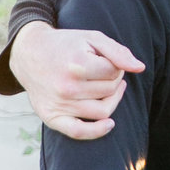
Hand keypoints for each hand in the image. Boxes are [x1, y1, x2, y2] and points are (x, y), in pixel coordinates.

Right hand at [8, 21, 144, 140]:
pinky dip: (97, 131)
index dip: (116, 65)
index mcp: (77, 65)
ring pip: (102, 111)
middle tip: (104, 71)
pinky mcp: (51, 117)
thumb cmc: (66, 44)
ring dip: (111, 99)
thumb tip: (140, 68)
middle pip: (109, 91)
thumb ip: (118, 52)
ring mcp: (59, 104)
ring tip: (105, 86)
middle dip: (113, 80)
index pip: (115, 72)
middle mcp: (67, 87)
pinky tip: (109, 123)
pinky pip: (79, 132)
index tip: (107, 60)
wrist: (29, 53)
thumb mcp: (92, 38)